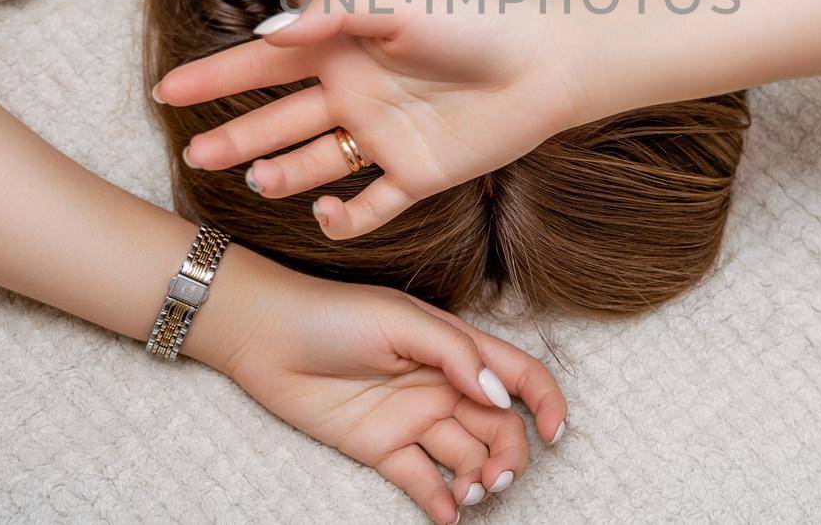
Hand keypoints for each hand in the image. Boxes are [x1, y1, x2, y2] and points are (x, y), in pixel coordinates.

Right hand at [155, 0, 592, 238]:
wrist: (548, 62)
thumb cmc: (475, 19)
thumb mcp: (397, 6)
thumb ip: (332, 17)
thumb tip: (268, 34)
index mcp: (345, 48)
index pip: (265, 65)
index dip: (216, 78)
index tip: (167, 91)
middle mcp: (356, 93)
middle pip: (280, 120)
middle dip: (235, 136)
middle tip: (194, 157)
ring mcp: (384, 136)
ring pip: (315, 163)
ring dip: (282, 173)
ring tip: (255, 180)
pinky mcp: (417, 173)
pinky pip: (370, 204)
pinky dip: (344, 216)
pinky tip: (324, 215)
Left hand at [215, 260, 568, 522]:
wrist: (265, 336)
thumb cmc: (334, 314)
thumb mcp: (401, 320)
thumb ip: (455, 354)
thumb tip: (500, 397)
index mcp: (456, 347)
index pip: (518, 375)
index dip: (545, 402)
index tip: (555, 432)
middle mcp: (443, 385)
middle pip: (499, 426)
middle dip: (511, 454)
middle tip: (497, 477)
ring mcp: (413, 418)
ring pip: (467, 457)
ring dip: (480, 479)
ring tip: (471, 492)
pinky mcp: (382, 447)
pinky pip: (422, 480)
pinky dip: (441, 502)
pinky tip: (448, 514)